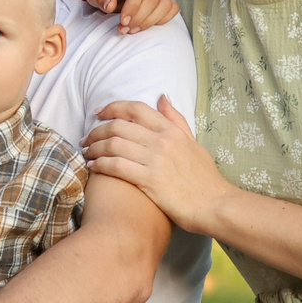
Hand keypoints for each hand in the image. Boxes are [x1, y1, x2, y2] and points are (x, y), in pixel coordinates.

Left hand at [55, 0, 177, 31]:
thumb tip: (110, 6)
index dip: (132, 7)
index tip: (122, 22)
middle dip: (139, 18)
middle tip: (124, 29)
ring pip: (164, 4)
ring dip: (149, 22)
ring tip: (132, 29)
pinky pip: (171, 8)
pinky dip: (160, 20)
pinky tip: (144, 25)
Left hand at [81, 97, 230, 233]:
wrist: (214, 205)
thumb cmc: (205, 178)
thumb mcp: (193, 143)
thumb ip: (175, 120)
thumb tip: (162, 97)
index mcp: (171, 130)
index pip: (135, 109)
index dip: (112, 108)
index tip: (98, 114)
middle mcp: (161, 141)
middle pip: (118, 126)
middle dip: (96, 131)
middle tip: (86, 139)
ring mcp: (155, 160)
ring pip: (113, 144)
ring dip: (94, 148)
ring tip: (87, 154)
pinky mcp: (149, 180)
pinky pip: (116, 166)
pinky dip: (100, 164)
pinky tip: (93, 168)